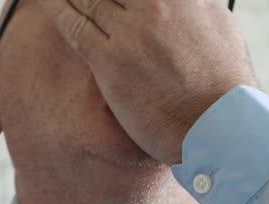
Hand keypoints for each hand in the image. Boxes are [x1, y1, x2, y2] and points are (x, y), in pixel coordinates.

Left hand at [38, 0, 256, 164]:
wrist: (221, 126)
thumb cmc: (222, 80)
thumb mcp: (216, 22)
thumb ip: (189, 2)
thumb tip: (180, 0)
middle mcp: (157, 3)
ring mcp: (132, 30)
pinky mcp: (111, 61)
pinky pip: (74, 25)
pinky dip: (55, 8)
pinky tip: (46, 1)